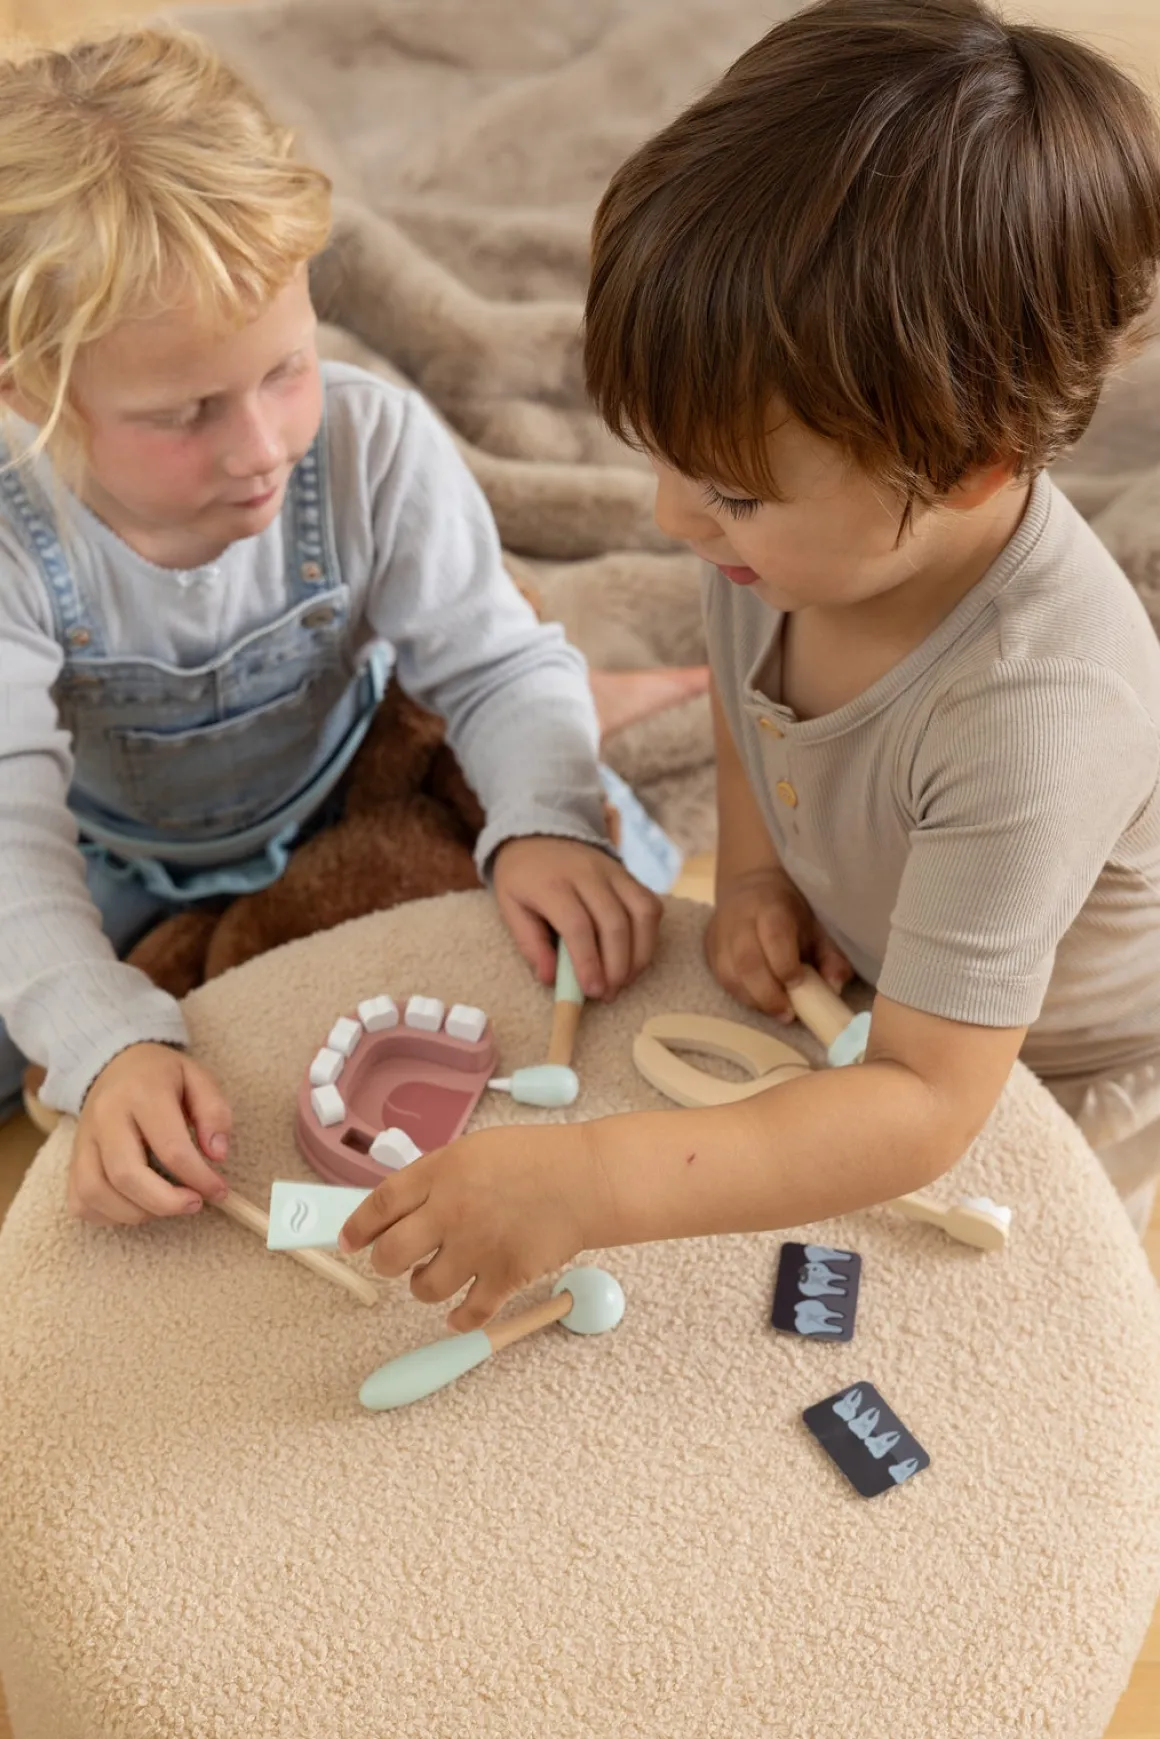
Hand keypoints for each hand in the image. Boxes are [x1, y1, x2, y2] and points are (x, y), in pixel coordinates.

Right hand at [68, 1042, 231, 1224]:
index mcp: (142, 1093)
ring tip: (166, 1205)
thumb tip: (218, 1155)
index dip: (198, 1177)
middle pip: (126, 1175)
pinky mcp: (72, 1159)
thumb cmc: (163, 1077)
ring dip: (137, 1213)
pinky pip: (80, 1201)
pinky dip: (108, 1216)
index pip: (170, 1147)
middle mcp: (105, 1117)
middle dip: (165, 1202)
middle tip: (194, 1204)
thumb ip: (214, 1113)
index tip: (218, 1191)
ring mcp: (83, 1140)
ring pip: (96, 1193)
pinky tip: (137, 1206)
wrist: (116, 1065)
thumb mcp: (198, 1078)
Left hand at [338, 1122, 605, 1330]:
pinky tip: (459, 1313)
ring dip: (423, 1287)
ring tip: (434, 1277)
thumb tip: (402, 1208)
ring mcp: (476, 1247)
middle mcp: (451, 1211)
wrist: (588, 1179)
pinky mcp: (504, 1276)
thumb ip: (437, 1177)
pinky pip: (468, 1313)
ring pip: (424, 1288)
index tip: (348, 1241)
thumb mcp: (476, 1149)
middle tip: (393, 1263)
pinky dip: (460, 1318)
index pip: (380, 1205)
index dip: (357, 1227)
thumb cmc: (538, 1158)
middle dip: (385, 1263)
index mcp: (441, 1171)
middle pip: (391, 1254)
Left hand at [492, 835, 660, 1000]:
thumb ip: (529, 944)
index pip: (578, 926)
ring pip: (641, 913)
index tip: (592, 991)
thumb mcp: (510, 908)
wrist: (539, 833)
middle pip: (614, 923)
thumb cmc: (523, 878)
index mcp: (552, 883)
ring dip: (639, 954)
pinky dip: (649, 935)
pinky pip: (650, 904)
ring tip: (625, 979)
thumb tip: (550, 980)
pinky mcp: (628, 874)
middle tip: (608, 993)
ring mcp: (613, 871)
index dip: (589, 962)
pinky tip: (635, 955)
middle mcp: (587, 873)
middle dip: (616, 966)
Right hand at [706, 866, 851, 1019]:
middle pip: (747, 961)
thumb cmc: (789, 910)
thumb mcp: (815, 924)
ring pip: (728, 974)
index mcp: (769, 906)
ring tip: (775, 1010)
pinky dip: (740, 995)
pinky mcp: (708, 948)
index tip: (798, 984)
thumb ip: (829, 954)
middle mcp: (739, 919)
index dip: (785, 965)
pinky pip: (720, 978)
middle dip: (768, 993)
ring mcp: (719, 934)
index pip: (774, 936)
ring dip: (752, 998)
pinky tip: (758, 1000)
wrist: (749, 886)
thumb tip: (834, 986)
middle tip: (787, 1013)